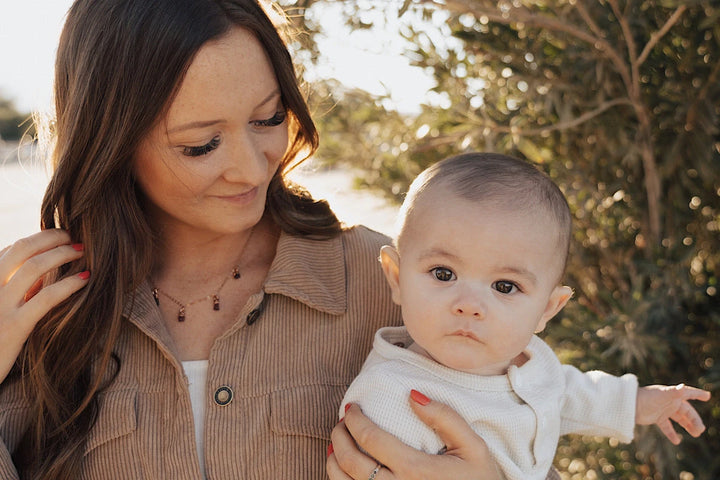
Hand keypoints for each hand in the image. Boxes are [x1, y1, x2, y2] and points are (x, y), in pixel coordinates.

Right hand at [0, 229, 87, 383]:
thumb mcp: (2, 309)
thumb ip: (16, 291)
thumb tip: (46, 275)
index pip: (10, 250)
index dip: (38, 239)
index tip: (59, 237)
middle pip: (22, 249)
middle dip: (51, 237)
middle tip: (73, 237)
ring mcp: (0, 306)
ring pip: (34, 267)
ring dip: (63, 254)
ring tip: (83, 252)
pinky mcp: (15, 327)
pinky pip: (46, 297)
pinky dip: (69, 283)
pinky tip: (86, 278)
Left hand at [327, 390, 501, 479]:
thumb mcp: (473, 447)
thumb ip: (445, 418)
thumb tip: (412, 395)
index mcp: (416, 470)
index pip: (370, 439)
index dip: (355, 419)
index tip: (351, 407)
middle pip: (350, 461)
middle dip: (340, 435)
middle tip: (341, 421)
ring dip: (334, 460)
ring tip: (337, 443)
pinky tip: (344, 470)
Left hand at [636, 384, 710, 444]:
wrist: (628, 405)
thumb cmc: (645, 397)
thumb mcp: (661, 395)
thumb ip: (673, 392)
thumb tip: (684, 387)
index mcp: (672, 394)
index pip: (688, 393)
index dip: (697, 394)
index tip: (707, 396)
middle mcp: (669, 401)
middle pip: (686, 411)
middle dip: (694, 420)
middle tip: (701, 429)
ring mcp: (663, 410)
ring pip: (679, 419)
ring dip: (687, 426)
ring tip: (696, 434)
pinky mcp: (656, 418)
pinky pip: (666, 427)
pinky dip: (671, 433)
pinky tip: (677, 441)